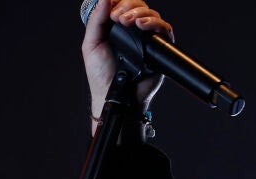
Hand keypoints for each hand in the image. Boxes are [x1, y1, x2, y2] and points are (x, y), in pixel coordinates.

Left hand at [82, 0, 173, 119]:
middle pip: (138, 5)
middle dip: (128, 6)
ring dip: (139, 13)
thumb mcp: (92, 44)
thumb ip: (96, 21)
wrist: (113, 93)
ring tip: (127, 22)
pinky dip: (153, 23)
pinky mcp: (158, 46)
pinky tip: (142, 25)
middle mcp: (132, 30)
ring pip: (151, 13)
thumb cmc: (101, 74)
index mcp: (116, 27)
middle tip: (117, 18)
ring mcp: (146, 37)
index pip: (122, 4)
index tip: (111, 9)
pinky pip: (163, 28)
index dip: (119, 2)